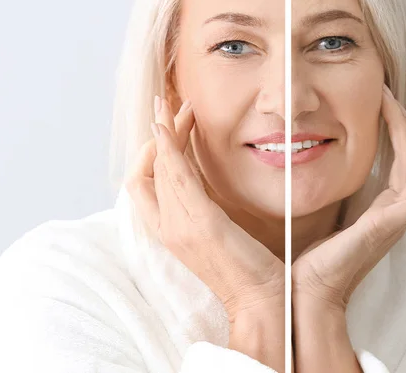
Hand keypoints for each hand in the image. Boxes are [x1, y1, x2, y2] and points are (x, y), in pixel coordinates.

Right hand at [124, 95, 284, 323]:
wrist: (262, 302)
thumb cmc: (246, 269)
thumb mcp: (218, 233)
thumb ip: (203, 208)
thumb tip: (204, 181)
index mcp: (170, 231)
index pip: (143, 183)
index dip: (150, 153)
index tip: (169, 128)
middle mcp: (167, 227)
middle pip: (147, 169)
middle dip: (157, 133)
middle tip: (170, 105)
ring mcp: (180, 225)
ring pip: (159, 166)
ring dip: (162, 131)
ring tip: (170, 104)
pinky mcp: (200, 222)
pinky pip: (175, 175)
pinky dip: (168, 147)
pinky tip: (167, 126)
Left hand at [292, 83, 405, 312]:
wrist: (309, 290)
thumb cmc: (316, 258)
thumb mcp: (329, 213)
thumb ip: (337, 193)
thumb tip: (318, 164)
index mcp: (382, 206)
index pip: (400, 159)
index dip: (397, 128)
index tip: (384, 99)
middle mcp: (394, 209)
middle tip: (396, 93)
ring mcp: (395, 218)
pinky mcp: (389, 226)